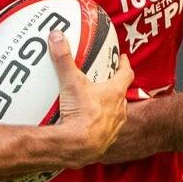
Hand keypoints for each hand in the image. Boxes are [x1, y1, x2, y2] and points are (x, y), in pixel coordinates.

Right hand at [48, 31, 131, 164]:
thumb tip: (56, 35)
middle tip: (107, 81)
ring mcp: (114, 127)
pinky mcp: (105, 142)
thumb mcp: (71, 82)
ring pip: (116, 114)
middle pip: (121, 94)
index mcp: (115, 93)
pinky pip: (106, 130)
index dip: (125, 65)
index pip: (126, 74)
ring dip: (109, 108)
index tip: (123, 58)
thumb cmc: (80, 114)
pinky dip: (100, 126)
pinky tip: (88, 125)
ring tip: (97, 104)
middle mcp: (119, 110)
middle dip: (116, 87)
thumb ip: (64, 58)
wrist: (78, 146)